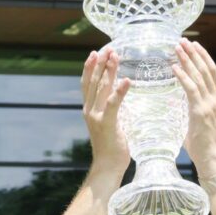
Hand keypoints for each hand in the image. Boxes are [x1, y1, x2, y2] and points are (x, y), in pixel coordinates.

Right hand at [81, 49, 130, 176]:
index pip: (88, 83)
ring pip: (101, 88)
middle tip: (108, 48)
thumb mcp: (110, 125)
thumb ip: (110, 112)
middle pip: (93, 81)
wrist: (107, 166)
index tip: (97, 53)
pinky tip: (127, 80)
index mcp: (89, 109)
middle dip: (101, 63)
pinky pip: (113, 103)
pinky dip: (120, 91)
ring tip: (115, 57)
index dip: (91, 67)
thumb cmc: (113, 148)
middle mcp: (89, 110)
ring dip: (109, 71)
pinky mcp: (107, 123)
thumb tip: (119, 100)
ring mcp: (96, 116)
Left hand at [173, 39, 215, 176]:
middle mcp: (215, 98)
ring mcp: (209, 104)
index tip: (193, 45)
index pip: (211, 72)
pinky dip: (182, 76)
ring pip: (198, 76)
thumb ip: (185, 108)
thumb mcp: (194, 120)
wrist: (209, 156)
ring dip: (187, 60)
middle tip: (183, 40)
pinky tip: (174, 67)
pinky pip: (191, 89)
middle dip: (194, 53)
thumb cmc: (201, 142)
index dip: (202, 57)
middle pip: (206, 69)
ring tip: (177, 48)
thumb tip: (172, 102)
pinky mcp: (200, 111)